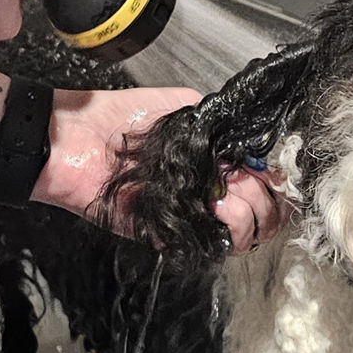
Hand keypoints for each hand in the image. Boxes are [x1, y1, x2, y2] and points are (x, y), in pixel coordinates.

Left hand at [40, 87, 290, 250]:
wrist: (77, 141)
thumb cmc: (118, 119)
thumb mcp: (181, 106)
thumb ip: (220, 123)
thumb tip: (254, 145)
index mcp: (213, 162)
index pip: (262, 181)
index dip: (275, 179)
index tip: (273, 169)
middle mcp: (207, 192)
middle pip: (263, 212)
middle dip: (267, 198)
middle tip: (248, 182)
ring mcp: (193, 215)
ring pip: (246, 233)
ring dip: (249, 214)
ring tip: (227, 196)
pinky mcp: (173, 236)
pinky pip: (214, 246)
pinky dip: (227, 229)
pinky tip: (214, 207)